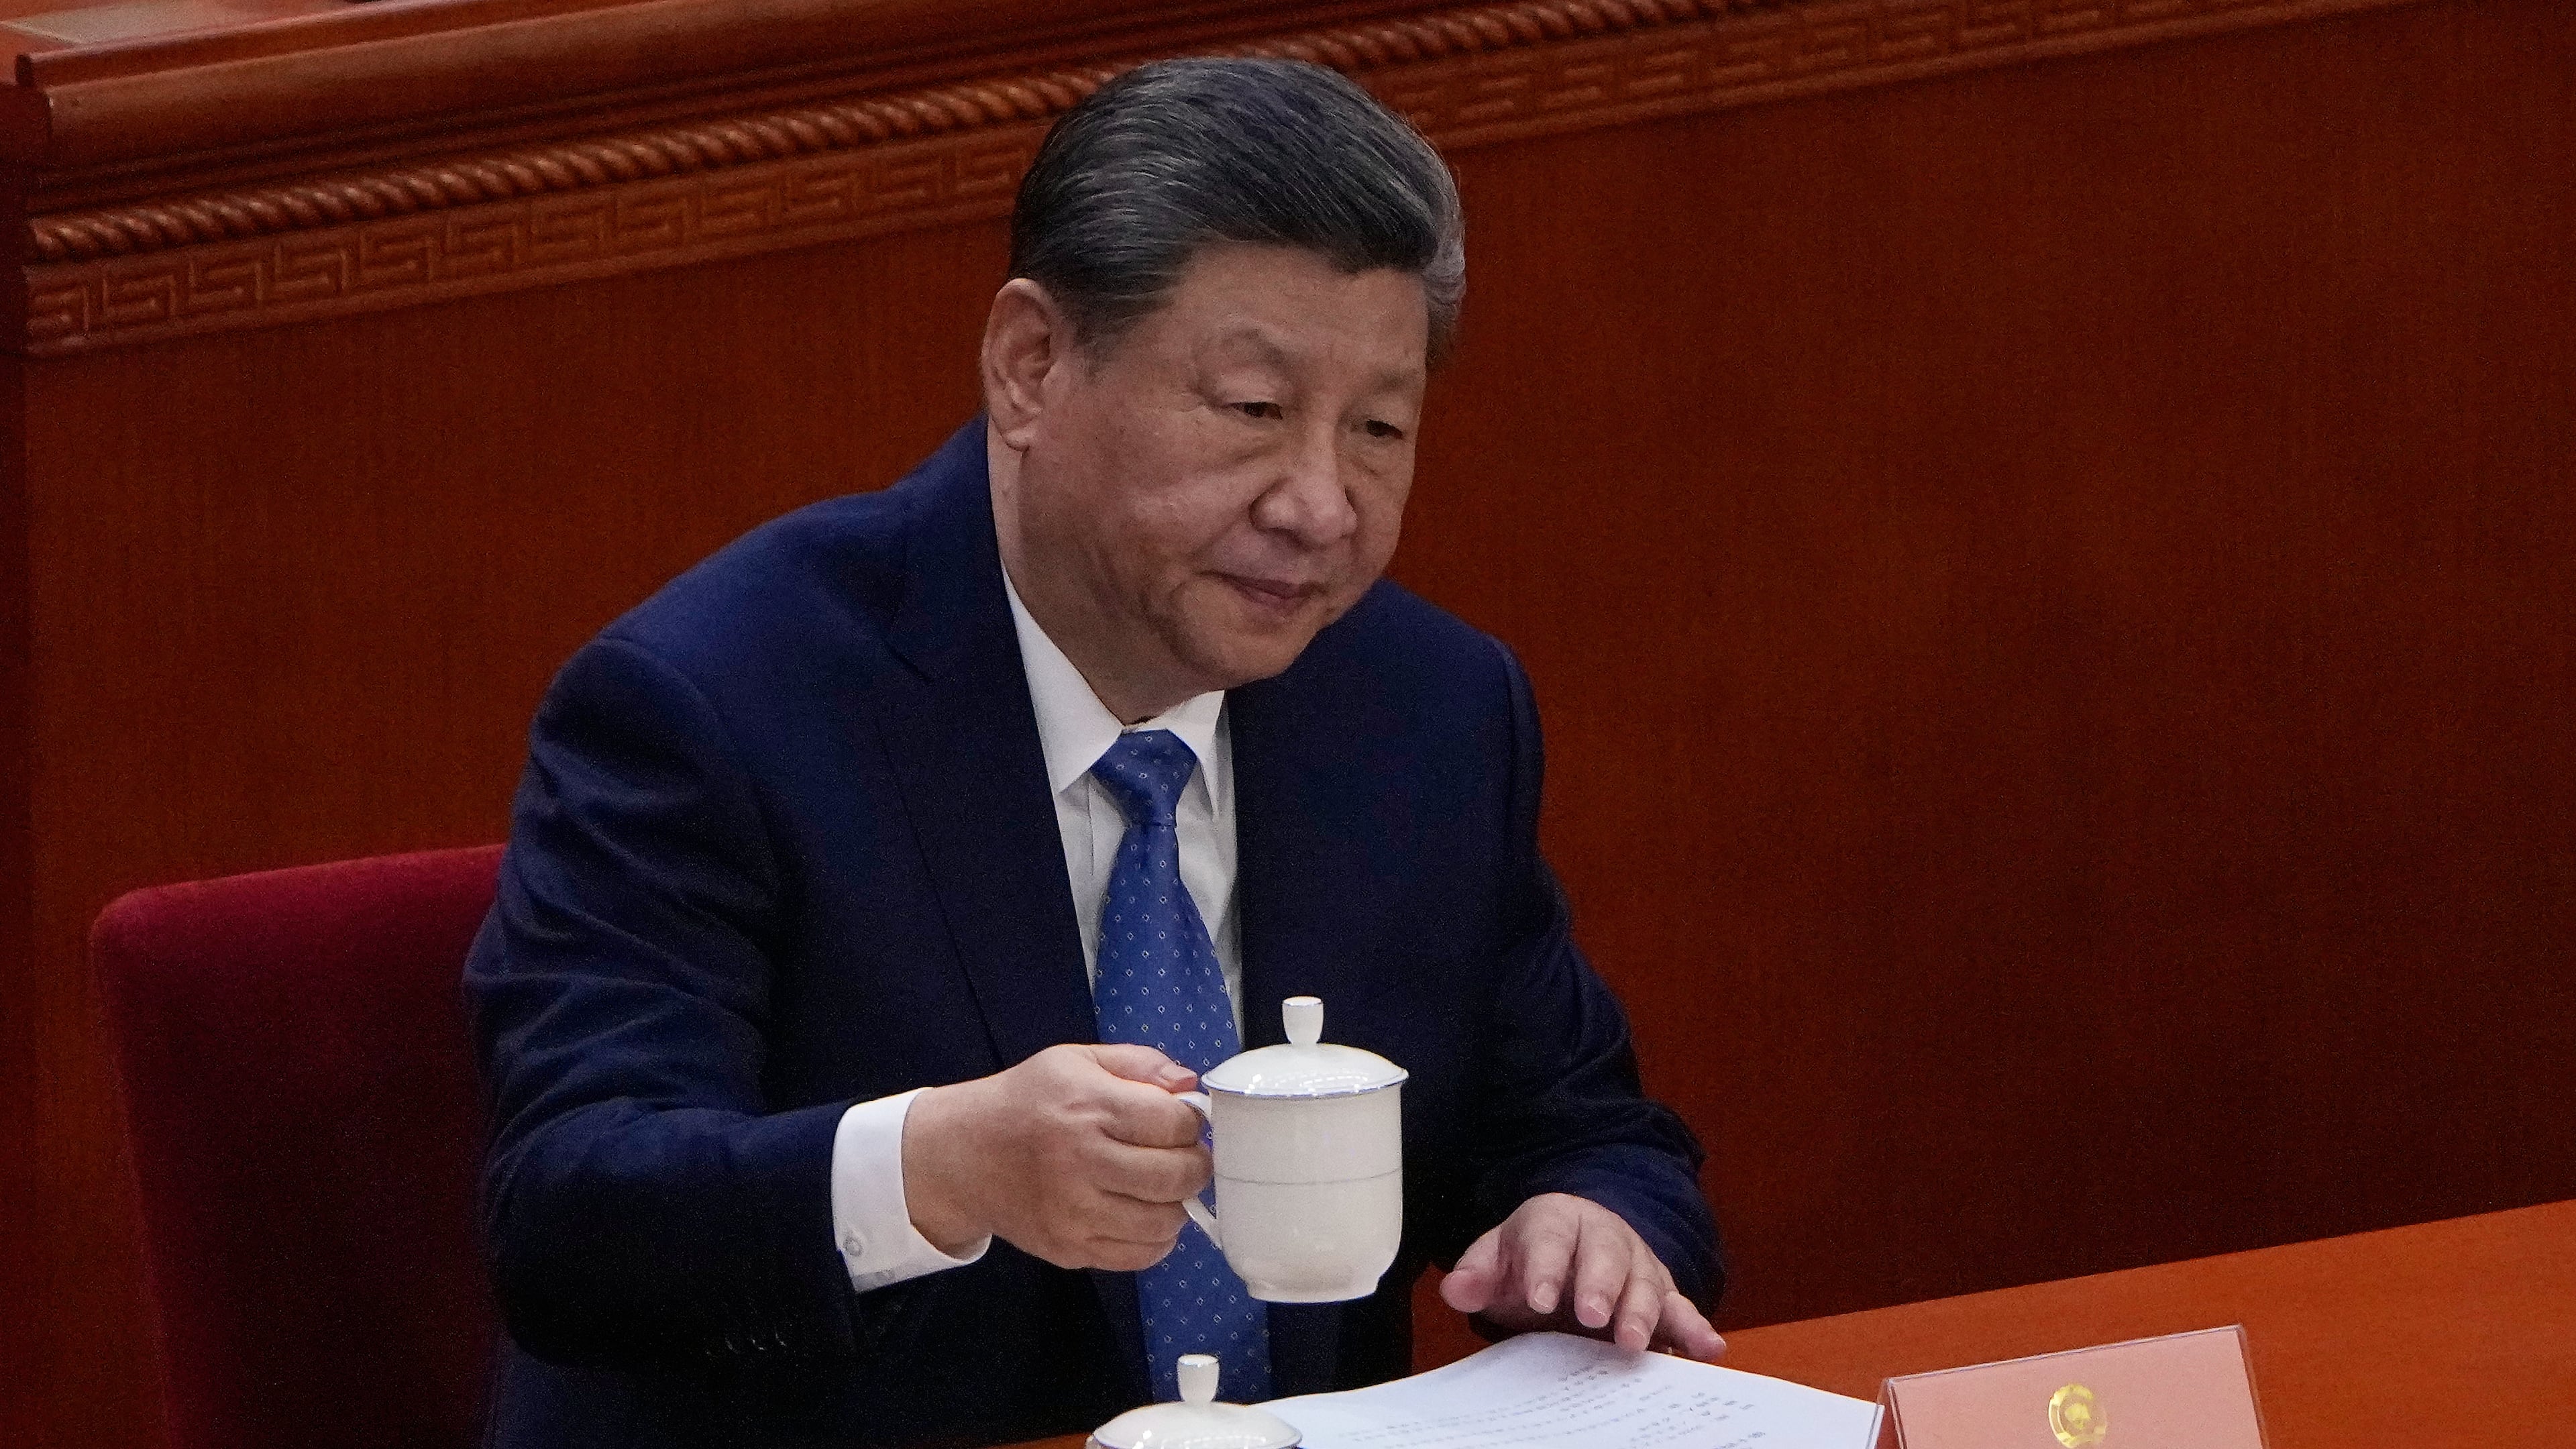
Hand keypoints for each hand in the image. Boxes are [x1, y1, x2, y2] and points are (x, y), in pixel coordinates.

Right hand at [900, 1043, 1210, 1270]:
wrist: (963, 1156)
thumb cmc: (1026, 1103)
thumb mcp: (1076, 1061)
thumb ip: (1139, 1064)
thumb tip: (1188, 1085)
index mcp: (1088, 1108)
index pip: (1174, 1123)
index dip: (1191, 1122)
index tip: (1183, 1122)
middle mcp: (1082, 1163)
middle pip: (1177, 1176)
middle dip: (1195, 1165)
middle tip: (1184, 1156)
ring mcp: (1075, 1213)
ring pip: (1165, 1222)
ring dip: (1177, 1203)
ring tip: (1161, 1186)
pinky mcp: (1070, 1249)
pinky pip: (1140, 1255)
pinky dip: (1156, 1237)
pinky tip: (1142, 1212)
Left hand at [1439, 1193, 1725, 1358]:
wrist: (1575, 1243)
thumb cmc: (1533, 1257)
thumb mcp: (1498, 1260)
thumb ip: (1477, 1274)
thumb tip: (1455, 1287)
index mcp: (1555, 1220)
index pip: (1548, 1237)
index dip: (1544, 1267)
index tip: (1538, 1298)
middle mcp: (1602, 1236)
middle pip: (1604, 1255)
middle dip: (1599, 1285)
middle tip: (1592, 1317)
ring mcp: (1637, 1264)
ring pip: (1644, 1281)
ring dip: (1641, 1311)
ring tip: (1632, 1342)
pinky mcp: (1662, 1294)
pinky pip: (1681, 1309)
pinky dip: (1695, 1328)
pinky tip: (1708, 1348)